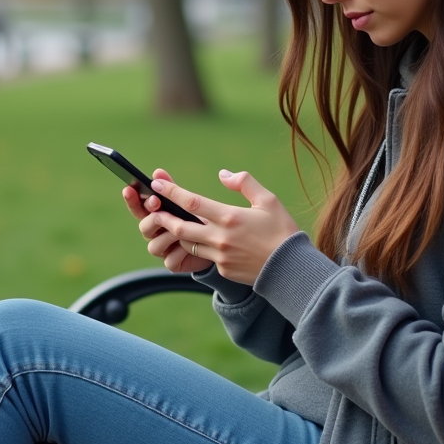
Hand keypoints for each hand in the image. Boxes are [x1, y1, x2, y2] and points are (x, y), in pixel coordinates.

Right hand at [122, 169, 213, 273]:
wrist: (222, 242)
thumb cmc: (202, 218)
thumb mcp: (187, 202)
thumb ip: (172, 189)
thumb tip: (158, 172)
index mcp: (155, 216)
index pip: (138, 207)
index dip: (132, 199)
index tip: (130, 188)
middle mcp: (156, 233)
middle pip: (143, 226)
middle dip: (151, 214)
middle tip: (157, 202)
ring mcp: (164, 250)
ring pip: (154, 246)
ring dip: (166, 235)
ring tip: (181, 226)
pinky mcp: (174, 264)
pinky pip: (170, 260)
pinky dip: (179, 252)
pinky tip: (190, 245)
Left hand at [136, 170, 299, 284]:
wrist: (291, 269)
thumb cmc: (282, 231)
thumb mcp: (268, 200)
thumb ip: (244, 183)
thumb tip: (223, 174)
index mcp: (229, 217)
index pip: (192, 202)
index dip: (172, 192)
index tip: (157, 184)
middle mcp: (220, 238)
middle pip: (180, 227)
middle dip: (163, 217)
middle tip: (153, 209)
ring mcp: (220, 256)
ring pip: (188, 244)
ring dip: (177, 233)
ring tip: (171, 224)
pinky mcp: (223, 269)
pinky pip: (204, 256)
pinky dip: (198, 247)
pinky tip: (199, 241)